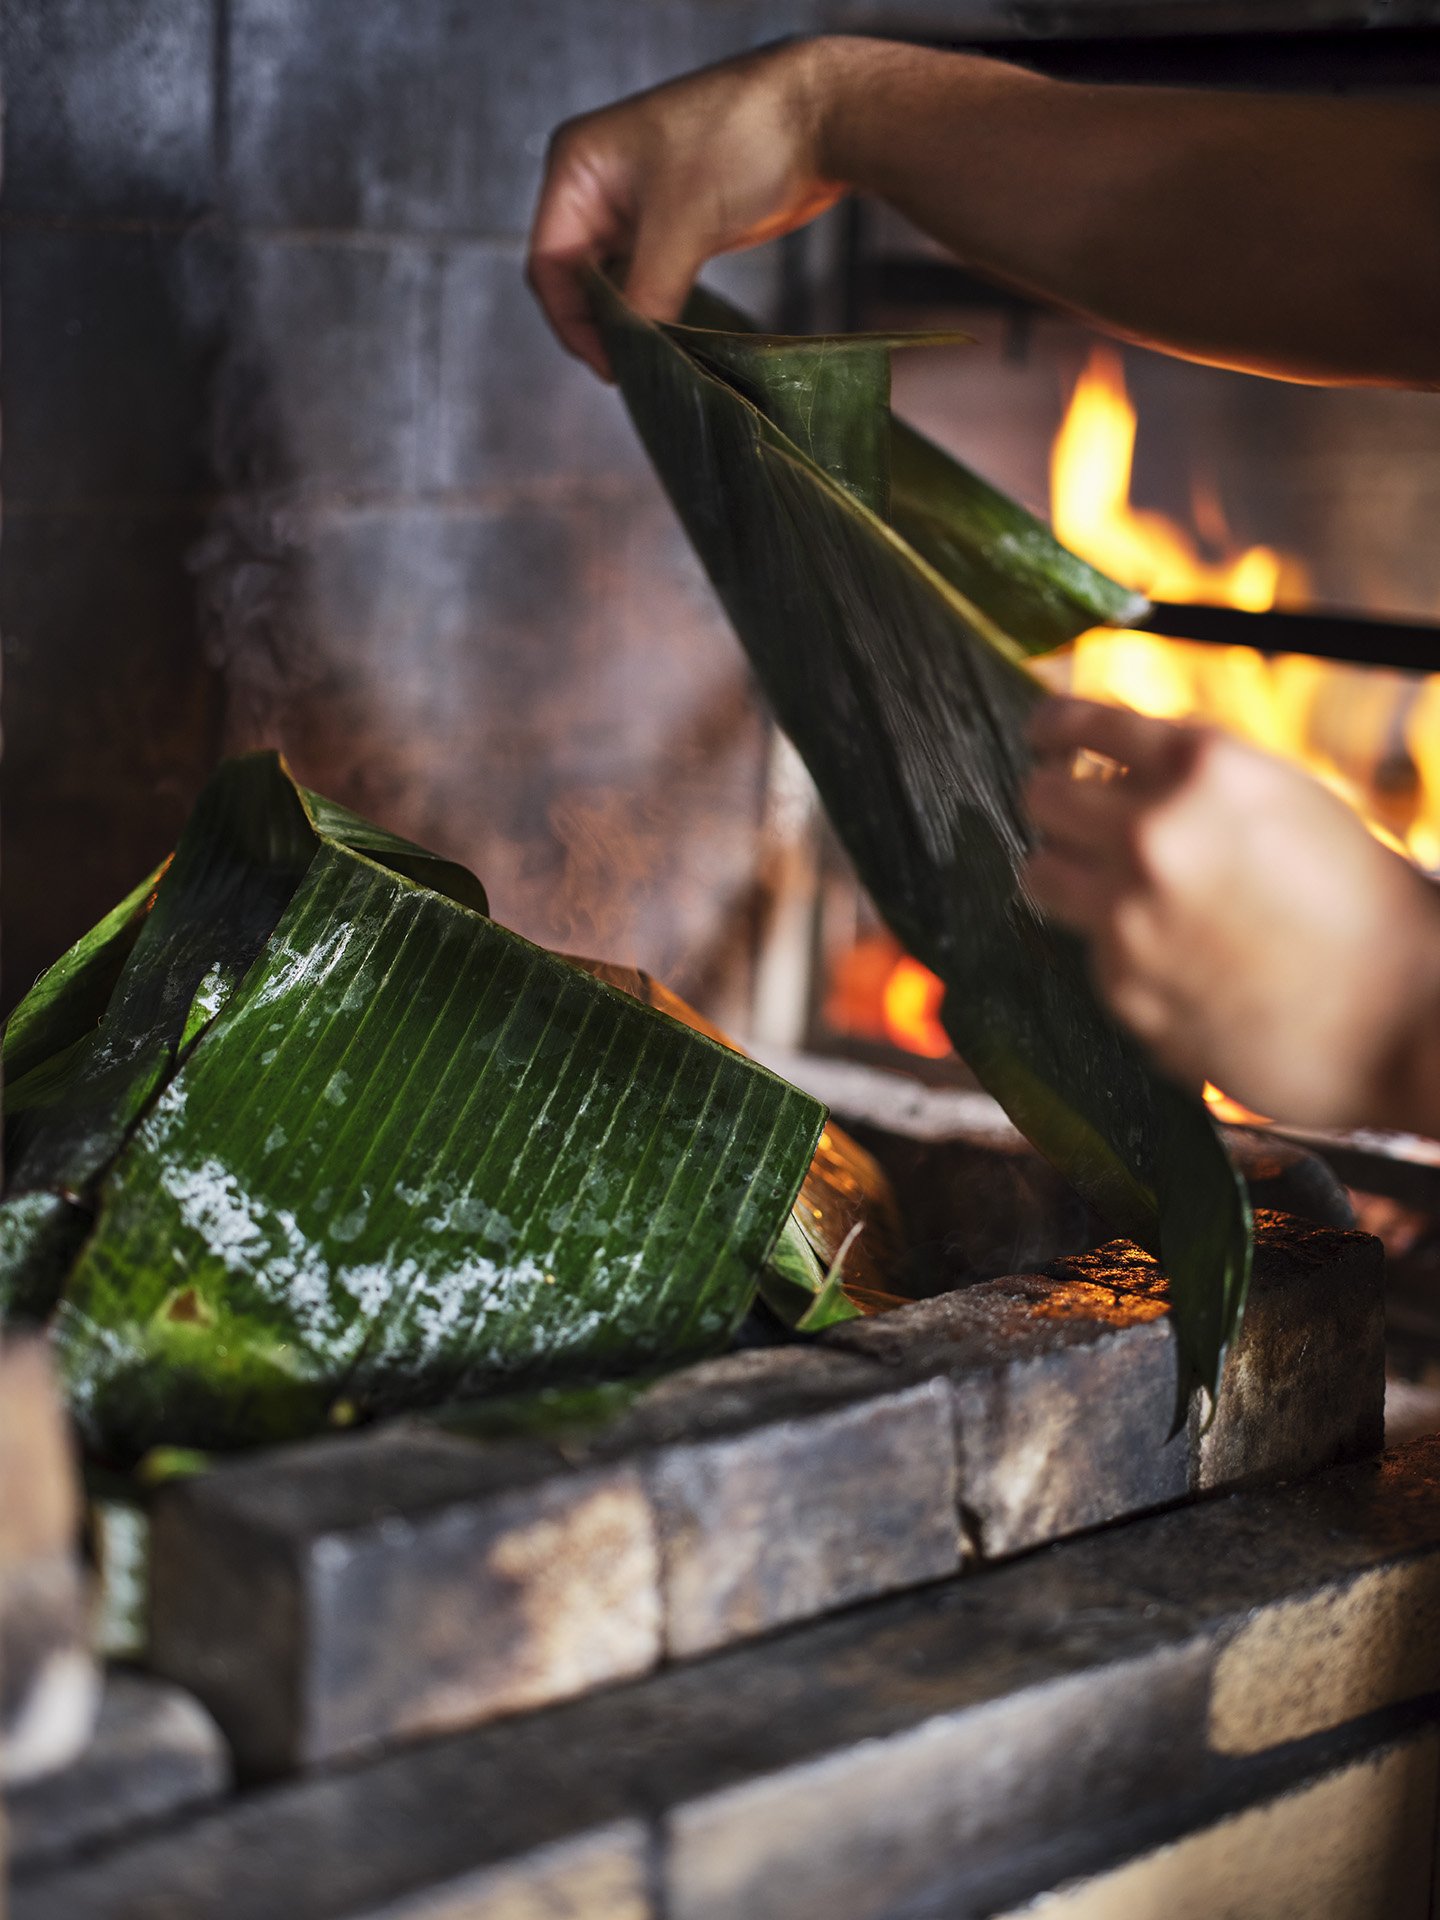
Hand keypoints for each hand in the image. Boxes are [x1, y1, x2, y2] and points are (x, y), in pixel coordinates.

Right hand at [527, 39, 844, 377]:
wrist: (820, 118)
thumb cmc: (744, 141)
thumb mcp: (682, 224)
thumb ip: (647, 293)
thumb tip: (631, 353)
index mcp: (579, 166)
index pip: (550, 263)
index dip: (573, 322)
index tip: (609, 366)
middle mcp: (598, 184)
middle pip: (576, 277)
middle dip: (599, 325)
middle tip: (631, 372)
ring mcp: (636, 204)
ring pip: (613, 282)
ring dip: (628, 322)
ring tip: (650, 363)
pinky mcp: (674, 223)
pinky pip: (647, 279)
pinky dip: (653, 310)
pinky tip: (668, 340)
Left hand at [1023, 697, 1439, 1132]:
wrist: (1404, 1019)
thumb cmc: (1364, 906)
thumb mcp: (1287, 800)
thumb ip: (1198, 780)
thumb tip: (1116, 769)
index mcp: (1203, 767)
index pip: (1082, 722)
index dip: (1054, 726)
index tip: (1044, 734)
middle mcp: (1153, 832)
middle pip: (1042, 797)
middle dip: (1055, 799)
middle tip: (1068, 810)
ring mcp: (1128, 914)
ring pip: (1040, 873)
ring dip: (1064, 870)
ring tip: (1105, 883)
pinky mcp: (1121, 986)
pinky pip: (1086, 948)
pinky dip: (1114, 946)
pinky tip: (1171, 956)